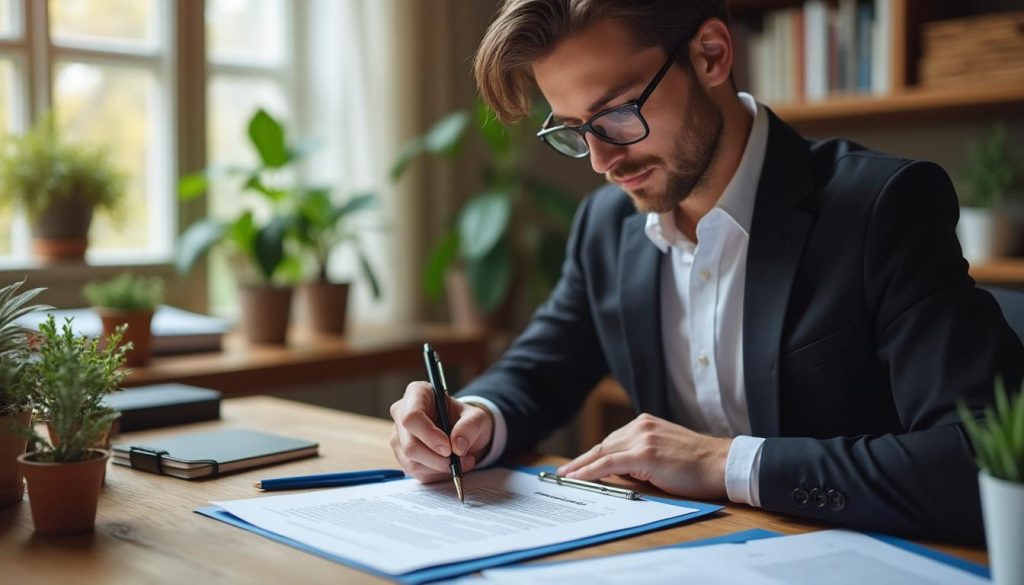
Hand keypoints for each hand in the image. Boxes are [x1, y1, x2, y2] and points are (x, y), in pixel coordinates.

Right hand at [389, 381, 493, 482]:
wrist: (462, 432)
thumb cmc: (466, 420)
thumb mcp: (478, 418)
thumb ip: (470, 427)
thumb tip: (457, 446)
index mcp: (417, 393)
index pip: (412, 417)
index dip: (429, 435)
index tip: (449, 448)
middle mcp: (401, 413)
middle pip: (410, 444)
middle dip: (437, 458)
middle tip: (460, 459)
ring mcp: (399, 436)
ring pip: (412, 462)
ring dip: (440, 467)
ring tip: (462, 461)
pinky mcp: (402, 455)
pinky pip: (416, 472)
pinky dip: (437, 473)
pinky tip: (450, 465)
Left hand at [557, 413, 731, 499]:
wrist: (722, 464)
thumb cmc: (698, 465)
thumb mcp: (664, 453)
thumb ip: (641, 456)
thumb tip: (618, 471)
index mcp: (645, 424)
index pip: (611, 442)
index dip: (591, 456)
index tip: (576, 466)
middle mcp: (641, 426)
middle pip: (602, 446)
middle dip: (581, 461)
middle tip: (563, 474)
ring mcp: (642, 438)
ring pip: (602, 453)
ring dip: (581, 467)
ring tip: (566, 478)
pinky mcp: (644, 454)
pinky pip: (609, 464)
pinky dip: (590, 471)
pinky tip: (578, 479)